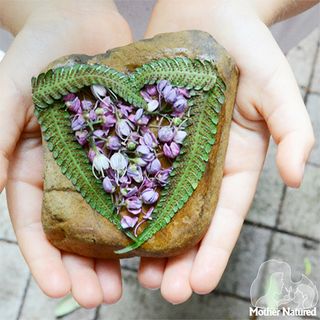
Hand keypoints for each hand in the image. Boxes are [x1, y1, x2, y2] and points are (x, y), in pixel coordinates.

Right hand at [0, 0, 131, 306]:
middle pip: (75, 229)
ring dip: (118, 250)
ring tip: (133, 281)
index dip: (45, 258)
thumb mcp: (8, 90)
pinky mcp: (131, 144)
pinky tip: (157, 233)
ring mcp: (102, 159)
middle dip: (86, 266)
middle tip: (102, 298)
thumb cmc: (40, 50)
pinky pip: (140, 182)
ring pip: (110, 214)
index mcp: (34, 164)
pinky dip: (145, 209)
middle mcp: (70, 169)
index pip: (35, 223)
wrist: (80, 21)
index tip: (60, 290)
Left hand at [137, 0, 314, 303]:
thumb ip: (292, 129)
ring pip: (156, 204)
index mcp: (233, 162)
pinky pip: (130, 169)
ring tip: (135, 273)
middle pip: (188, 221)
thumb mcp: (277, 87)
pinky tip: (109, 221)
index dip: (214, 251)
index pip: (225, 216)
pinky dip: (121, 197)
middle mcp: (199, 164)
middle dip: (178, 258)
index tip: (202, 284)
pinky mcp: (143, 131)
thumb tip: (298, 175)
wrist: (207, 11)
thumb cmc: (246, 47)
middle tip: (163, 291)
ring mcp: (168, 150)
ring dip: (147, 238)